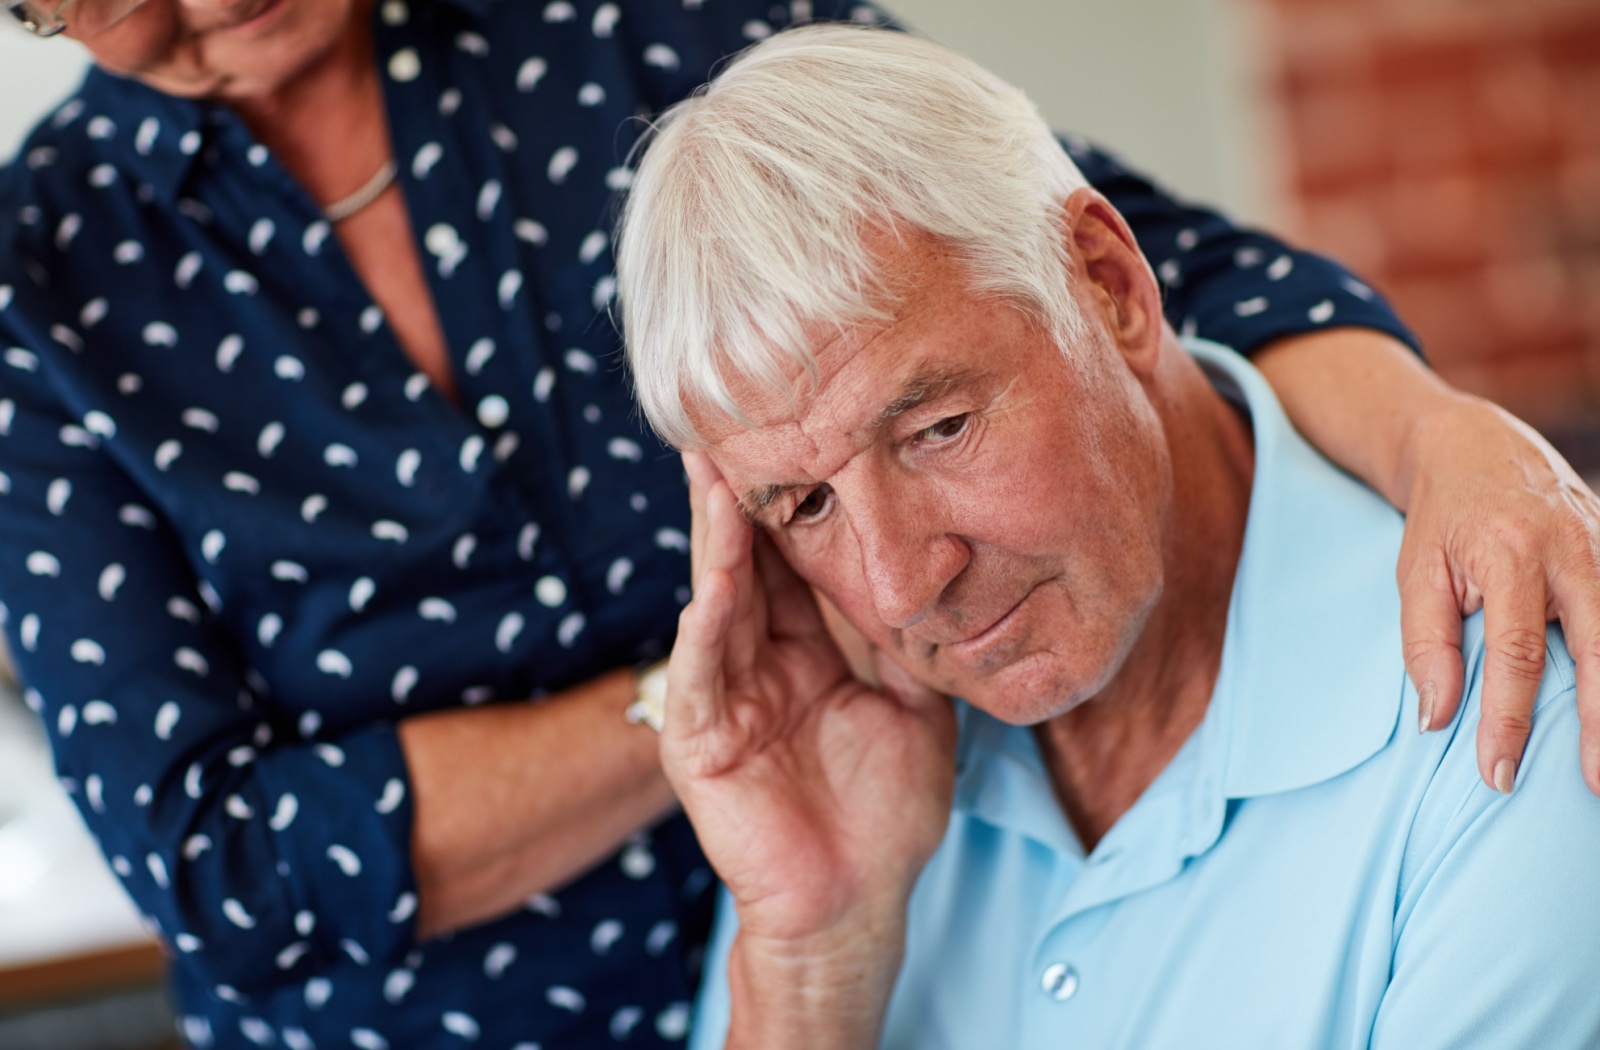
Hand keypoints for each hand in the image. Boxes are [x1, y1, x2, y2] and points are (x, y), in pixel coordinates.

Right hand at [663, 452, 956, 1041]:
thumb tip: (937, 567)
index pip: (794, 561)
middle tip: (733, 422)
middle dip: (739, 497)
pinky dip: (707, 629)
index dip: (796, 502)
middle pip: (747, 564)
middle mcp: (756, 662)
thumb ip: (910, 640)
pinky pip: (702, 676)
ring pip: (718, 604)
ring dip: (717, 543)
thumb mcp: (916, 708)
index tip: (803, 433)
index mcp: (804, 650)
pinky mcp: (699, 743)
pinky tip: (715, 585)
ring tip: (715, 477)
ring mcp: (723, 699)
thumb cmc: (885, 813)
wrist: (856, 903)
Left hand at [1397, 396, 1599, 794]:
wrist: (1475, 445)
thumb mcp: (1416, 573)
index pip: (1516, 655)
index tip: (1497, 773)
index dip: (1508, 719)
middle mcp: (1574, 551)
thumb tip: (1437, 719)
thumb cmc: (1440, 519)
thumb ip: (1426, 644)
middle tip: (1594, 787)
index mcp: (1512, 554)